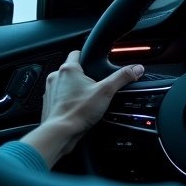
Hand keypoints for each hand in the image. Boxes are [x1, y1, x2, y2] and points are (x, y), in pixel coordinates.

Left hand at [23, 50, 144, 167]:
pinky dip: (68, 99)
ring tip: (87, 97)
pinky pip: (59, 96)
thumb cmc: (78, 111)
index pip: (76, 53)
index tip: (94, 62)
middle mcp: (56, 77)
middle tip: (95, 84)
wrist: (60, 132)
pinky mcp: (48, 103)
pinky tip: (79, 107)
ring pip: (64, 82)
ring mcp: (50, 90)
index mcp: (69, 69)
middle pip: (72, 69)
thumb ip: (122, 77)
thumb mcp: (106, 91)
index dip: (87, 56)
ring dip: (74, 87)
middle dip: (83, 75)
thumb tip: (136, 69)